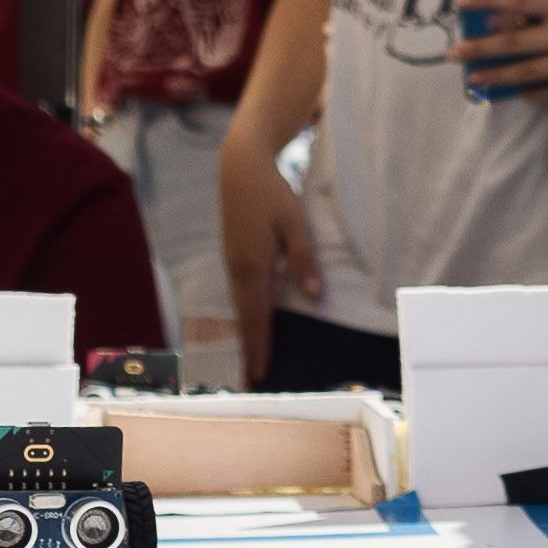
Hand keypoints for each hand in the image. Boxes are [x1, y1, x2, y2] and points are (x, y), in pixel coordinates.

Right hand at [220, 137, 316, 380]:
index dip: (260, 346)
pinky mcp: (233, 255)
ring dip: (247, 332)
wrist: (241, 169)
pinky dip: (245, 313)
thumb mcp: (294, 224)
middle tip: (252, 379)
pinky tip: (252, 320)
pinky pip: (240, 293)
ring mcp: (232, 263)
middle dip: (249, 349)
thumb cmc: (271, 194)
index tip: (261, 373)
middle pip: (244, 318)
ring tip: (252, 357)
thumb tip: (314, 295)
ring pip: (240, 306)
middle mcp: (238, 270)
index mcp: (253, 267)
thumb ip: (304, 260)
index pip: (257, 316)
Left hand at [452, 0, 547, 103]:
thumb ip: (543, 10)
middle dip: (481, 47)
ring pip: (527, 71)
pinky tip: (512, 91)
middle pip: (516, 41)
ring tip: (474, 77)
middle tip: (454, 53)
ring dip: (496, 75)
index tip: (461, 0)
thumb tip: (498, 20)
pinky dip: (529, 92)